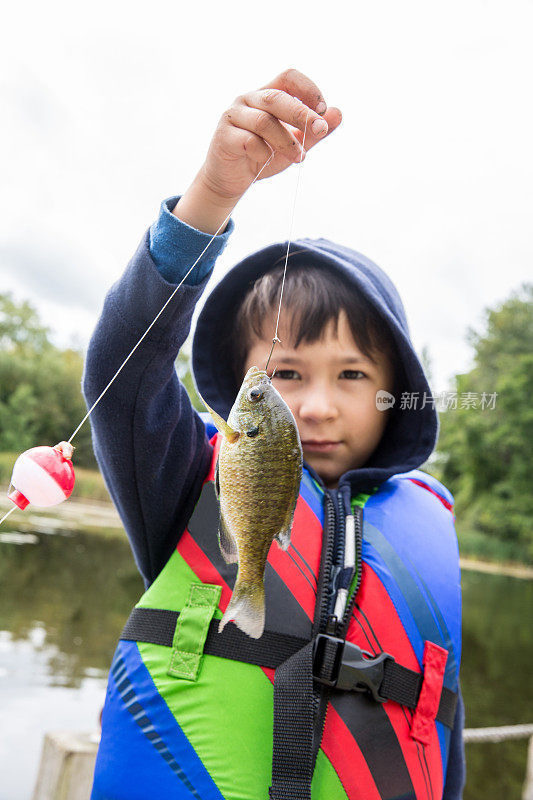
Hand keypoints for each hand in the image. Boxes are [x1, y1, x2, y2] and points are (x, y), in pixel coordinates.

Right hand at [200, 68, 341, 200]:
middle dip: (302, 114)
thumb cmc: (262, 155)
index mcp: (267, 95)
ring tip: (300, 157)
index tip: (323, 111)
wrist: (231, 180)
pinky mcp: (225, 136)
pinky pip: (249, 140)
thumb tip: (338, 115)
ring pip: (264, 121)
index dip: (308, 89)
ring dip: (287, 140)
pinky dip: (263, 152)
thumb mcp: (293, 144)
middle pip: (277, 98)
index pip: (289, 78)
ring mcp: (234, 116)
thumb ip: (313, 132)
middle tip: (320, 130)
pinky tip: (266, 160)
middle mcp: (249, 100)